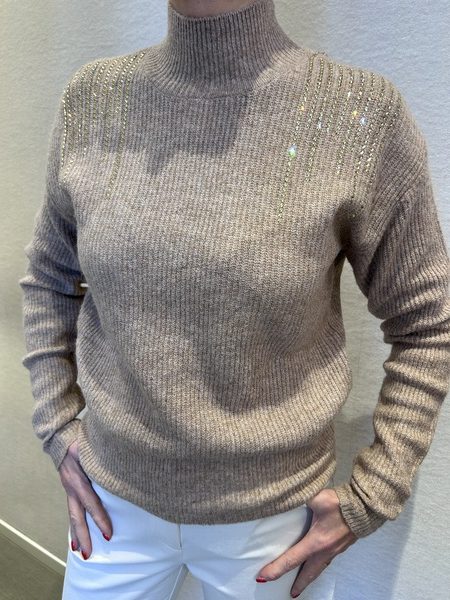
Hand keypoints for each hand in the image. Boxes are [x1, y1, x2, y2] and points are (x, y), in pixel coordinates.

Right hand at [58, 439, 112, 558]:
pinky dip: (74, 524)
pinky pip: (72, 509)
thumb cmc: (80, 439)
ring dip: (77, 534)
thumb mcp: (89, 446)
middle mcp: (71, 486)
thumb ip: (101, 457)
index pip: (91, 502)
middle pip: (77, 516)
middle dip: (84, 535)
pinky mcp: (70, 489)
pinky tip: (76, 537)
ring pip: (72, 515)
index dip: (100, 518)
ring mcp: (68, 489)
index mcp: (77, 478)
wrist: (60, 437)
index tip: (109, 534)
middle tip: (89, 554)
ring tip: (80, 551)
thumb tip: (122, 466)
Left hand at [255, 487, 357, 597]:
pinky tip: (316, 562)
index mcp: (316, 542)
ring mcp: (335, 550)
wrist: (365, 507)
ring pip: (318, 568)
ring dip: (309, 577)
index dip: (276, 569)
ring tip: (301, 583)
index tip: (263, 576)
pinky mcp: (341, 546)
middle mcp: (325, 550)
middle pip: (308, 573)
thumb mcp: (317, 498)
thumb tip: (288, 497)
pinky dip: (318, 566)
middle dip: (298, 584)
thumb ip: (300, 497)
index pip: (292, 559)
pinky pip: (327, 561)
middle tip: (290, 593)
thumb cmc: (341, 503)